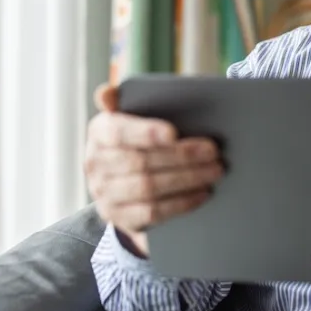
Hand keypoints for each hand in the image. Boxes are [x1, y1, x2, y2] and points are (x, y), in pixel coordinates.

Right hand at [84, 83, 223, 256]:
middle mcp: (95, 163)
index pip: (119, 132)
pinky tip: (202, 193)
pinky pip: (152, 212)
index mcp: (99, 131)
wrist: (123, 183)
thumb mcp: (132, 118)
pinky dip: (181, 203)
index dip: (145, 132)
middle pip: (141, 162)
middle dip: (181, 156)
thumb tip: (105, 93)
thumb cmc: (137, 140)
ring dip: (187, 179)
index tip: (174, 133)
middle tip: (213, 152)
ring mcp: (104, 193)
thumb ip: (126, 102)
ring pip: (148, 188)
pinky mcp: (118, 217)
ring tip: (214, 171)